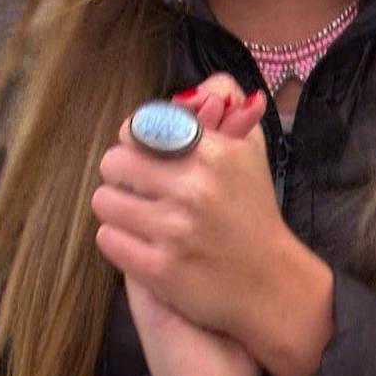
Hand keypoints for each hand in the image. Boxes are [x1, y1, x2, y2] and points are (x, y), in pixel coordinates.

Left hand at [123, 75, 267, 375]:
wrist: (271, 283)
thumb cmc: (254, 211)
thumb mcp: (250, 148)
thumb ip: (224, 105)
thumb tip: (187, 91)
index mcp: (213, 154)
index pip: (140, 128)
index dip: (135, 139)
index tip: (144, 151)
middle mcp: (193, 189)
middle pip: (114, 162)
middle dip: (122, 172)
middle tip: (137, 184)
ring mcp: (174, 231)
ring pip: (104, 201)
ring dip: (116, 205)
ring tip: (134, 212)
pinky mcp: (159, 270)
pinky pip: (107, 239)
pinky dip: (117, 238)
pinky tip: (137, 239)